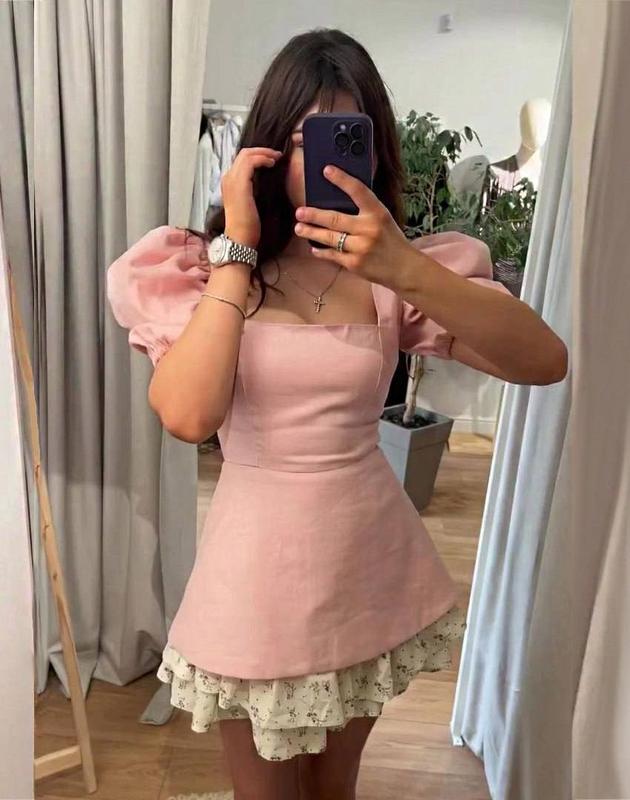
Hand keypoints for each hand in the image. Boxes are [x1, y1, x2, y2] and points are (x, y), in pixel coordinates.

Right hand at [221, 146, 283, 247]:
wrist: (239, 238)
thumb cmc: (246, 226)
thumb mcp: (249, 203)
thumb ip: (252, 190)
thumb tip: (264, 180)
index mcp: (229, 182)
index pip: (241, 160)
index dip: (257, 155)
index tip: (271, 159)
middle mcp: (228, 178)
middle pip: (243, 153)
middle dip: (262, 151)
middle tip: (276, 155)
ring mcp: (232, 180)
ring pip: (247, 154)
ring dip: (264, 153)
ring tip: (276, 158)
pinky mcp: (240, 184)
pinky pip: (251, 162)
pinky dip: (262, 159)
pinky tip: (271, 164)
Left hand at [293, 164, 411, 287]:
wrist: (404, 268)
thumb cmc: (391, 240)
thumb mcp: (383, 219)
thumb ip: (365, 210)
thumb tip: (335, 202)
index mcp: (377, 213)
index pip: (358, 191)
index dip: (341, 179)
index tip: (326, 170)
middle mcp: (368, 228)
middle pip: (335, 218)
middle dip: (314, 215)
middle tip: (300, 211)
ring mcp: (360, 247)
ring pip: (329, 238)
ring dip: (311, 232)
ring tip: (299, 228)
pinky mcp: (354, 264)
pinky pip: (332, 255)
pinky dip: (321, 251)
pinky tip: (314, 248)